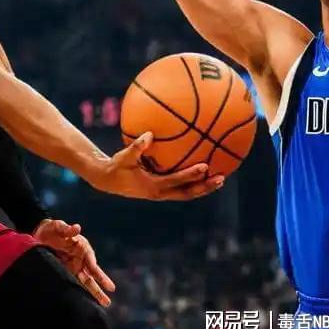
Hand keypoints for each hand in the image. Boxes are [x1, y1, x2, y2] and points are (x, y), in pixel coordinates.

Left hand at [33, 219, 114, 306]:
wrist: (40, 235)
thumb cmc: (52, 229)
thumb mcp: (58, 227)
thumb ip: (67, 229)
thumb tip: (77, 228)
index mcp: (82, 247)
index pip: (90, 260)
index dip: (94, 268)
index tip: (97, 274)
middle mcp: (80, 259)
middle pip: (92, 274)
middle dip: (101, 283)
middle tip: (111, 293)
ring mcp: (74, 267)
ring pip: (86, 282)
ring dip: (95, 292)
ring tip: (106, 304)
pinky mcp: (66, 272)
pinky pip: (75, 283)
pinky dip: (81, 292)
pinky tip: (86, 302)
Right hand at [92, 132, 224, 200]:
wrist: (107, 180)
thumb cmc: (116, 166)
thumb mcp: (124, 157)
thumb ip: (136, 147)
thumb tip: (149, 134)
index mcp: (152, 187)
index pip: (177, 181)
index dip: (192, 174)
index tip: (206, 166)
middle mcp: (159, 193)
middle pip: (187, 193)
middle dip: (205, 187)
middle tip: (221, 178)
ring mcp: (161, 194)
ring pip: (186, 194)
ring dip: (202, 188)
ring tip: (219, 179)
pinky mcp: (160, 191)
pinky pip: (180, 188)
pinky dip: (192, 183)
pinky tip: (201, 174)